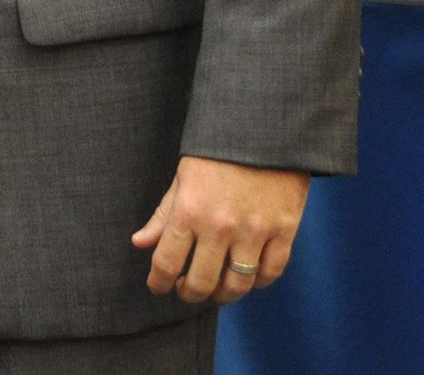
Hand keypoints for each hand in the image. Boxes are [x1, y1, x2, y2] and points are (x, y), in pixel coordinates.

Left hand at [131, 156, 309, 305]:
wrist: (264, 128)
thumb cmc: (217, 152)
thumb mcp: (182, 178)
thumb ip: (162, 215)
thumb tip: (139, 243)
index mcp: (188, 210)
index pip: (166, 262)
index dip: (159, 282)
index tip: (157, 287)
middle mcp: (220, 226)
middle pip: (201, 283)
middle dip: (189, 293)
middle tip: (186, 290)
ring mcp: (254, 231)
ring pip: (237, 285)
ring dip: (223, 295)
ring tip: (216, 288)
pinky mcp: (284, 231)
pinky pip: (270, 273)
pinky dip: (258, 282)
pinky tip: (248, 276)